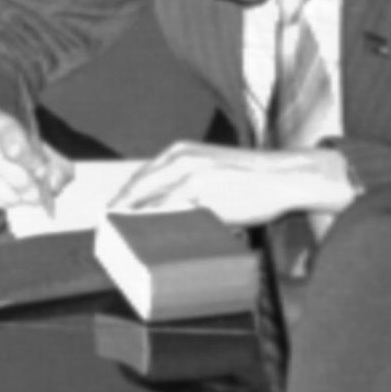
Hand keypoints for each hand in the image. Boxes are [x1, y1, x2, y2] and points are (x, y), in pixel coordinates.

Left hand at [114, 142, 357, 227]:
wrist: (283, 176)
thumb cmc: (249, 177)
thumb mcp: (210, 168)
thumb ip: (184, 181)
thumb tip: (162, 205)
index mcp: (180, 151)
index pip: (141, 176)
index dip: (123, 197)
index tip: (111, 213)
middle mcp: (181, 159)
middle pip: (138, 189)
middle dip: (120, 210)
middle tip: (107, 230)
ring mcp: (192, 176)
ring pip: (151, 202)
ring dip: (134, 221)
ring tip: (120, 239)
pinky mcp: (205, 195)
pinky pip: (173, 213)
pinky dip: (157, 226)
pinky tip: (148, 239)